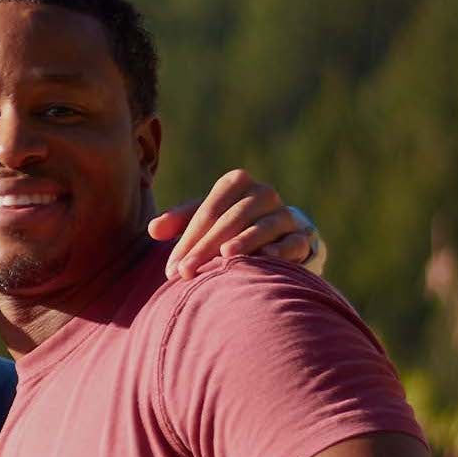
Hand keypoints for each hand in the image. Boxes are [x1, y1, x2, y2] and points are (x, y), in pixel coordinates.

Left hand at [150, 168, 320, 279]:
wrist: (278, 238)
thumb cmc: (230, 228)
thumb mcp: (204, 220)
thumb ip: (179, 222)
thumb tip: (153, 229)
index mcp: (236, 183)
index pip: (209, 210)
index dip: (189, 239)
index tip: (172, 269)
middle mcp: (263, 194)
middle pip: (232, 218)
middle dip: (206, 246)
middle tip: (186, 273)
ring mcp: (285, 214)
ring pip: (264, 225)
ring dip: (244, 242)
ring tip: (225, 256)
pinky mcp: (304, 236)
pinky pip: (294, 241)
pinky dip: (282, 248)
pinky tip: (267, 258)